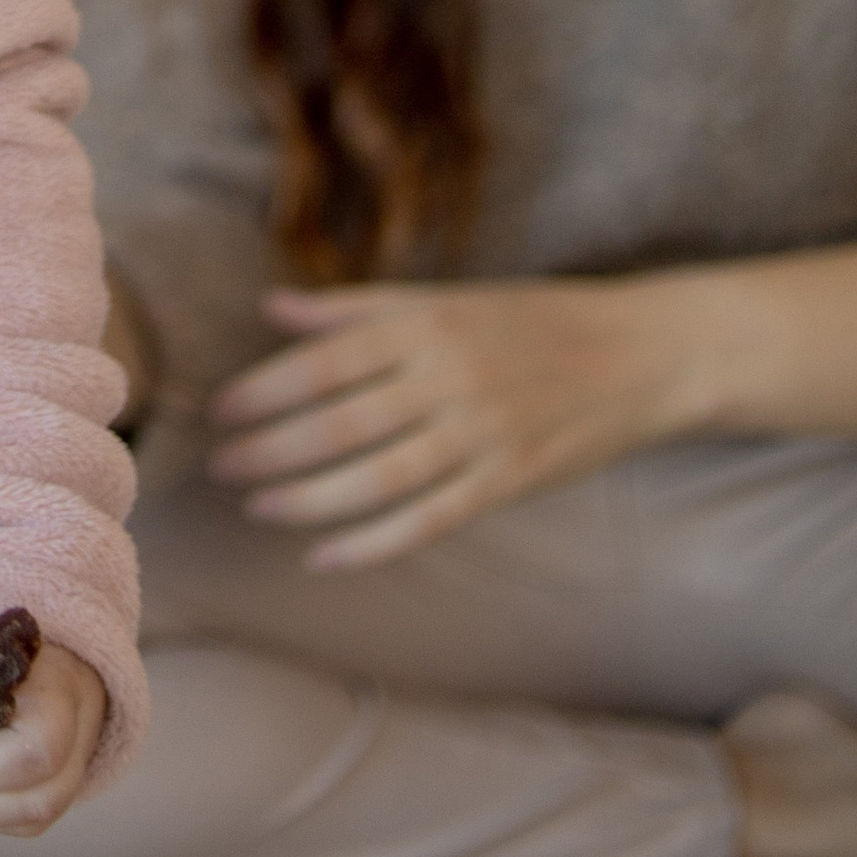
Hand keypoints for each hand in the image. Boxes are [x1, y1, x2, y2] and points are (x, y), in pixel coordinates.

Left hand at [208, 277, 671, 569]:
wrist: (639, 354)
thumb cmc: (529, 319)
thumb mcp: (444, 300)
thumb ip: (357, 308)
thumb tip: (272, 307)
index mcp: (426, 325)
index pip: (324, 361)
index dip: (264, 388)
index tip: (216, 410)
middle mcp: (448, 378)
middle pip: (340, 422)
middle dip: (271, 446)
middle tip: (221, 466)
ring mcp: (481, 434)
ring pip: (378, 477)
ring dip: (309, 497)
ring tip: (258, 506)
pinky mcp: (508, 481)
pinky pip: (430, 520)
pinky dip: (373, 543)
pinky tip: (324, 556)